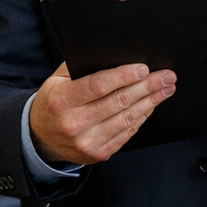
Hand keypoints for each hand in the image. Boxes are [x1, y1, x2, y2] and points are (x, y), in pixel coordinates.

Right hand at [29, 62, 175, 164]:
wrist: (40, 138)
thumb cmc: (53, 103)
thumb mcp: (56, 81)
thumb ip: (81, 67)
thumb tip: (112, 53)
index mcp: (62, 101)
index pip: (98, 85)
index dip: (123, 76)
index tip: (143, 68)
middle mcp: (74, 123)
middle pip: (118, 102)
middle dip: (147, 86)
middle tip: (166, 76)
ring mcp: (87, 142)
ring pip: (127, 118)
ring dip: (151, 102)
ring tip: (165, 88)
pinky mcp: (98, 153)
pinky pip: (127, 133)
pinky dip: (142, 117)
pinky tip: (152, 105)